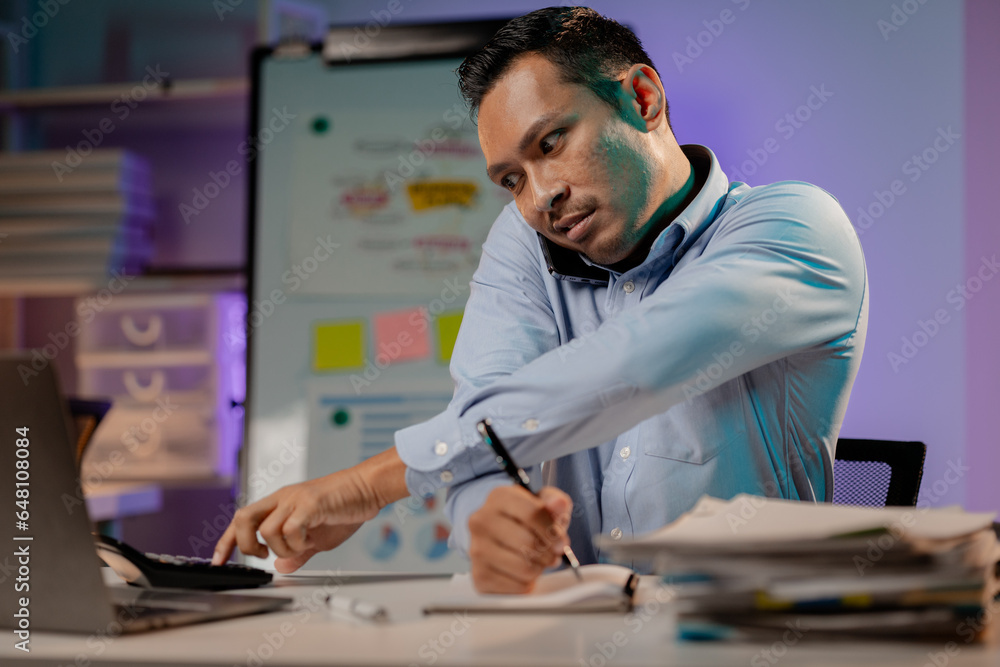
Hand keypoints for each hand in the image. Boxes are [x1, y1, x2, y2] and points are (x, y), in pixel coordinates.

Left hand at [212, 448, 407, 570]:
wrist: (367, 488)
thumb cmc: (344, 506)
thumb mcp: (317, 536)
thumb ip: (298, 551)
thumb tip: (281, 566)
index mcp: (280, 503)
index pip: (242, 519)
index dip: (226, 541)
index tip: (218, 560)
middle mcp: (283, 498)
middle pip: (243, 517)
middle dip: (244, 544)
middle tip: (261, 555)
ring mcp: (295, 500)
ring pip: (267, 529)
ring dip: (280, 548)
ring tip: (299, 547)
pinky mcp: (311, 504)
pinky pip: (291, 529)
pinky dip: (297, 544)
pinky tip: (310, 541)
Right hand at [467, 485, 572, 593]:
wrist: (498, 536)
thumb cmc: (525, 518)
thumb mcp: (542, 503)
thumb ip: (555, 501)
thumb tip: (559, 504)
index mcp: (498, 497)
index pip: (532, 513)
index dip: (552, 531)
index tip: (562, 542)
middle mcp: (481, 521)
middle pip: (528, 542)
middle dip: (548, 552)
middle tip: (551, 554)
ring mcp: (476, 549)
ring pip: (523, 567)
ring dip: (539, 568)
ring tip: (538, 561)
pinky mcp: (479, 576)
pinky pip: (516, 587)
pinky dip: (527, 583)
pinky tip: (524, 573)